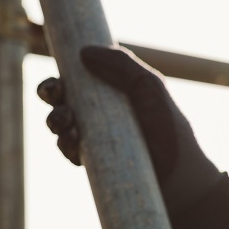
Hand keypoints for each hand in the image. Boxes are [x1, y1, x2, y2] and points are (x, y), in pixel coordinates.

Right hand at [38, 45, 222, 214]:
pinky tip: (73, 141)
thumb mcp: (150, 88)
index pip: (79, 74)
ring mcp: (94, 136)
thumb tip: (83, 52)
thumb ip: (122, 65)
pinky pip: (67, 149)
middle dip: (49, 91)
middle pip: (61, 96)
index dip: (63, 72)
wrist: (179, 177)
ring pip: (59, 122)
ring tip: (68, 120)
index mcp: (112, 89)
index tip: (60, 75)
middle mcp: (100, 111)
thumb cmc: (169, 129)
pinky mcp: (92, 161)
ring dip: (55, 118)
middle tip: (54, 94)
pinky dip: (64, 144)